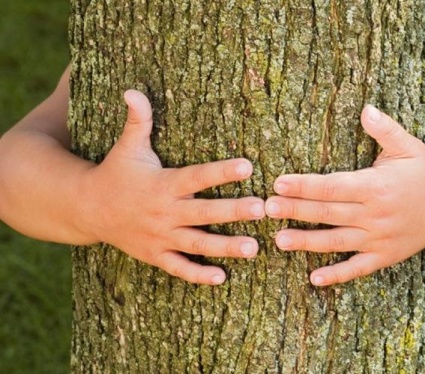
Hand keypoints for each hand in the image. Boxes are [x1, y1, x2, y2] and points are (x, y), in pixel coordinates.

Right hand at [78, 90, 264, 284]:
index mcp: (163, 184)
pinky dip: (198, 275)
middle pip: (203, 213)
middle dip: (233, 211)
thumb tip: (132, 89)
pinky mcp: (155, 254)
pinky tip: (221, 278)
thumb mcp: (127, 147)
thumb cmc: (115, 173)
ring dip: (225, 247)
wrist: (87, 209)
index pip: (197, 176)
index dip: (222, 171)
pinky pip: (178, 268)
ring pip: (197, 244)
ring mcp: (160, 236)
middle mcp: (164, 212)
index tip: (248, 165)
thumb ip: (138, 120)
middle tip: (261, 209)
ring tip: (253, 248)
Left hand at [265, 105, 424, 285]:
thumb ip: (385, 129)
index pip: (332, 185)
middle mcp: (375, 214)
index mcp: (376, 186)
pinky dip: (337, 274)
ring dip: (306, 242)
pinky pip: (358, 268)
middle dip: (295, 210)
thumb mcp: (410, 146)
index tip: (278, 182)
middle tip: (265, 208)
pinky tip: (314, 279)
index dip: (303, 185)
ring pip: (336, 241)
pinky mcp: (385, 256)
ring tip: (278, 240)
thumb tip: (365, 108)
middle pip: (327, 212)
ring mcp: (379, 239)